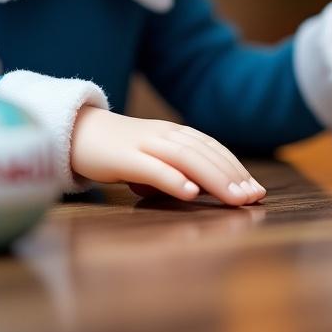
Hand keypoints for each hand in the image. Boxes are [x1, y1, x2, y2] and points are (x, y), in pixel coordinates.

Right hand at [70, 107, 265, 205]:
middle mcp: (163, 134)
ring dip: (215, 179)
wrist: (75, 132)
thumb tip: (197, 190)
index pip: (211, 147)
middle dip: (233, 176)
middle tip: (254, 198)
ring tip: (235, 198)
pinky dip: (174, 179)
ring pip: (187, 158)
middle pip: (205, 152)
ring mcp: (144, 143)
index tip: (256, 190)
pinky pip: (153, 167)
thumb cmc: (116, 150)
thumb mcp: (150, 158)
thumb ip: (174, 169)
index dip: (235, 167)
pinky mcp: (124, 156)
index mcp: (172, 133)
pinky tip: (190, 193)